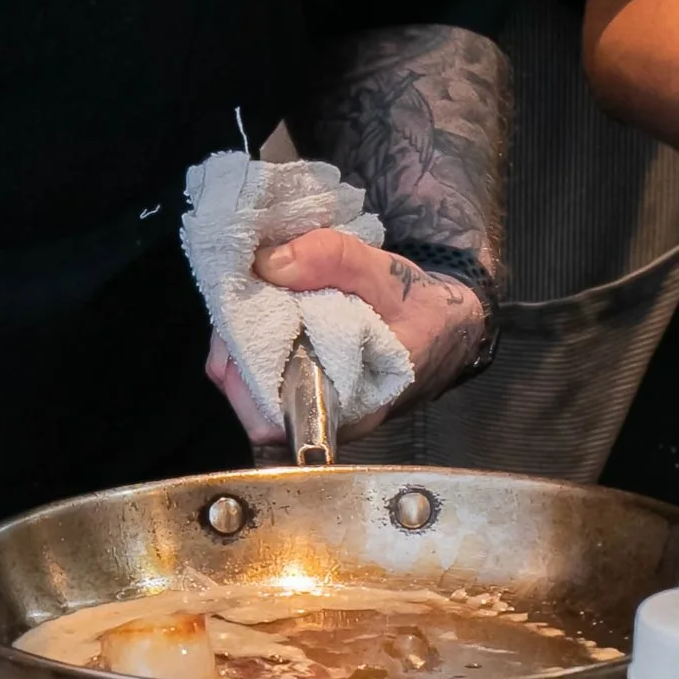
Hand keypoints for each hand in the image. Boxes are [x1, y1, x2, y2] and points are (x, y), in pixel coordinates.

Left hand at [206, 226, 492, 443]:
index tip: (238, 330)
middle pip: (250, 401)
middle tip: (237, 302)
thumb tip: (268, 262)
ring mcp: (314, 405)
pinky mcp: (307, 386)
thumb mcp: (384, 274)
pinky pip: (263, 372)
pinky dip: (253, 340)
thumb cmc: (420, 308)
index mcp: (348, 407)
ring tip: (247, 301)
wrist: (445, 323)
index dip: (241, 377)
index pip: (270, 417)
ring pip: (251, 387)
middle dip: (233, 351)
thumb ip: (332, 260)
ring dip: (239, 343)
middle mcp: (325, 417)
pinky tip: (261, 312)